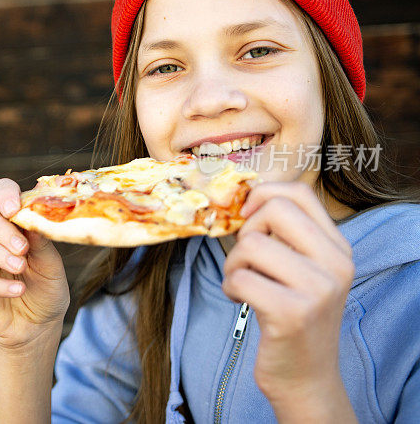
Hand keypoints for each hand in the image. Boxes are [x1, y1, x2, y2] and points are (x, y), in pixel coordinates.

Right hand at [0, 178, 70, 352]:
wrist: (38, 325)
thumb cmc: (45, 287)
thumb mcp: (51, 264)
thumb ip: (42, 241)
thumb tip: (36, 216)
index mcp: (8, 220)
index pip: (0, 192)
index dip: (4, 194)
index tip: (15, 208)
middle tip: (22, 246)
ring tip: (20, 267)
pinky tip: (18, 289)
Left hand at [221, 182, 355, 412]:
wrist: (305, 376)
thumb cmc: (292, 315)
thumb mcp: (301, 269)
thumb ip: (285, 235)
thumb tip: (245, 198)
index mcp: (338, 247)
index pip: (299, 193)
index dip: (263, 196)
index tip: (248, 219)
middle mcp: (336, 264)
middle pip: (275, 210)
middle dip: (246, 231)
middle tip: (246, 260)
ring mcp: (318, 288)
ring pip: (251, 244)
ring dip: (233, 264)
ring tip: (242, 284)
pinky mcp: (292, 313)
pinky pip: (240, 277)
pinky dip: (230, 287)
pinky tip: (240, 300)